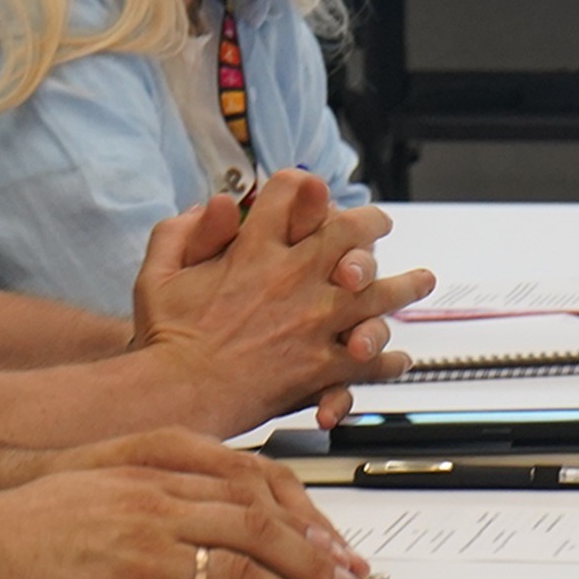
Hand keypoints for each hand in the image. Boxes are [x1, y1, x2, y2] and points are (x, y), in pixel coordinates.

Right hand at [42, 426, 367, 575]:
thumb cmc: (24, 524)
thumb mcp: (95, 481)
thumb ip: (151, 488)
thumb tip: (204, 516)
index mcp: (149, 470)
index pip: (247, 486)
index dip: (299, 517)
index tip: (329, 541)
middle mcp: (154, 504)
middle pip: (258, 527)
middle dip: (313, 558)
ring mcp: (143, 552)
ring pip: (243, 574)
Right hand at [133, 170, 435, 436]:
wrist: (179, 392)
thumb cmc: (165, 336)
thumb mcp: (158, 271)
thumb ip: (183, 232)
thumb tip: (215, 206)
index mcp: (254, 251)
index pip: (290, 195)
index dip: (302, 186)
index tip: (313, 188)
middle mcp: (292, 279)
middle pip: (349, 235)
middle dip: (370, 225)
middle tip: (380, 226)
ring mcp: (313, 323)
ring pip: (377, 295)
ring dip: (403, 286)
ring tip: (421, 281)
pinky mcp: (320, 367)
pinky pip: (368, 362)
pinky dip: (386, 361)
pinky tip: (396, 358)